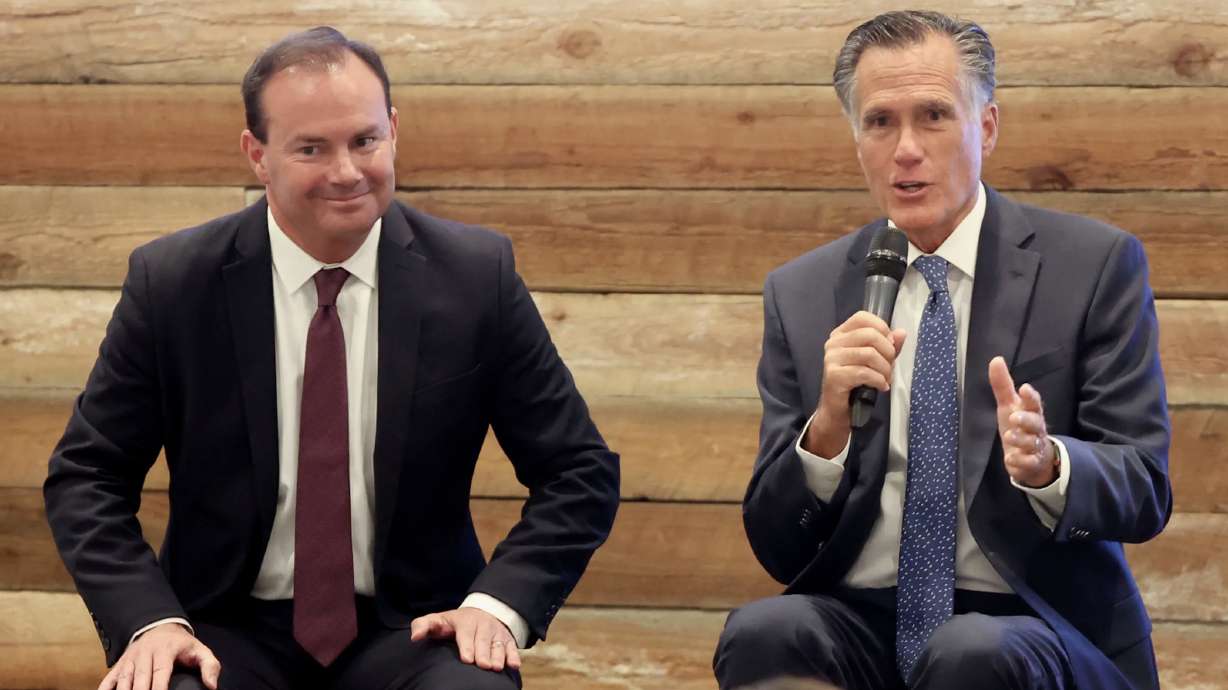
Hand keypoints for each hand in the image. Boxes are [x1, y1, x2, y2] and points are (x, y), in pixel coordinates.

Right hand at [98, 623, 219, 689]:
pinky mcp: (120, 664)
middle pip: (140, 679)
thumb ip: (210, 666)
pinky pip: (109, 679)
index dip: (159, 689)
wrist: (160, 628)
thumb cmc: (182, 645)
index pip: (161, 673)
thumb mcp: (200, 651)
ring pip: (124, 679)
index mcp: (165, 650)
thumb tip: (212, 686)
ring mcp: (130, 659)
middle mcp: (145, 654)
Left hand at [410, 607, 520, 671]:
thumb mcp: (436, 620)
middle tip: (483, 666)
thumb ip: (423, 626)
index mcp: (465, 621)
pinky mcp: (507, 639)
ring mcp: (496, 632)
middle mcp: (483, 625)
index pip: (466, 633)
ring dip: (498, 656)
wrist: (478, 614)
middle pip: (484, 640)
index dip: (467, 645)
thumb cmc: (452, 624)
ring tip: (496, 667)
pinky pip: (512, 647)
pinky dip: (514, 655)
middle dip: (484, 653)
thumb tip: (415, 637)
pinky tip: (513, 665)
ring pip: (498, 644)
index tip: (467, 659)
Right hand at [804, 311, 906, 456]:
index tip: (889, 345)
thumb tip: (901, 333)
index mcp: (841, 335)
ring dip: (885, 369)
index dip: (881, 328)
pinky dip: (879, 380)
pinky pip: (864, 372)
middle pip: (870, 335)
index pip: (862, 317)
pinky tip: (881, 387)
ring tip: (886, 379)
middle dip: (888, 352)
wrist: (838, 411)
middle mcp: (833, 343)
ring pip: (869, 354)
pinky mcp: (834, 376)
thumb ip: (888, 346)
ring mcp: (831, 359)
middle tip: (890, 367)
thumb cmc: (856, 384)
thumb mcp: (875, 362)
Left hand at [989, 356, 1057, 487]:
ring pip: (1032, 443)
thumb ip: (1002, 385)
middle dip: (1027, 420)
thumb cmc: (1019, 426)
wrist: (1032, 458)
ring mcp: (1035, 447)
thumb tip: (996, 359)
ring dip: (1021, 439)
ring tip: (1010, 436)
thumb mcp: (1008, 405)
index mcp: (1031, 412)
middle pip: (1036, 423)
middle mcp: (1035, 429)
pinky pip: (1028, 463)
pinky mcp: (1031, 463)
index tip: (1024, 388)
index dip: (1030, 396)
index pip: (1034, 403)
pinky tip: (1011, 458)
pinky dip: (1020, 461)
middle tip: (1014, 417)